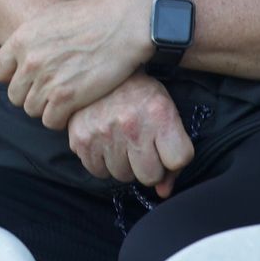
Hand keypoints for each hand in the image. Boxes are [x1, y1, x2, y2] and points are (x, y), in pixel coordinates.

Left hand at [0, 0, 147, 129]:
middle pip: (15, 95)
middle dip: (32, 95)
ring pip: (32, 110)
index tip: (30, 79)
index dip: (14, 78)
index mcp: (22, 38)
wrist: (125, 24)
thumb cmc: (96, 16)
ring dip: (47, 108)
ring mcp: (46, 80)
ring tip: (65, 99)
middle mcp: (29, 60)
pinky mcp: (66, 98)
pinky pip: (50, 121)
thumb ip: (33, 38)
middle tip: (52, 91)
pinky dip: (61, 119)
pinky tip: (74, 108)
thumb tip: (24, 54)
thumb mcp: (53, 17)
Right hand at [65, 74, 193, 192]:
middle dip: (148, 165)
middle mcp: (132, 126)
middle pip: (150, 176)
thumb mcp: (165, 112)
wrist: (101, 68)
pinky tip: (104, 142)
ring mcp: (104, 134)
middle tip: (141, 145)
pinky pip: (98, 172)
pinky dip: (102, 162)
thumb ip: (172, 154)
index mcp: (160, 115)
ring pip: (123, 176)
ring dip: (124, 164)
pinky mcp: (81, 139)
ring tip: (121, 140)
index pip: (178, 160)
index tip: (165, 147)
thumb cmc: (139, 94)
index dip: (173, 158)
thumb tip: (163, 192)